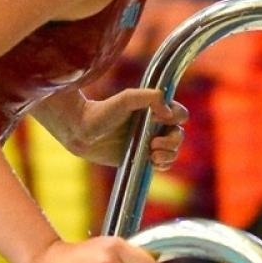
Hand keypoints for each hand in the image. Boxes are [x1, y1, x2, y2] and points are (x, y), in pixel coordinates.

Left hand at [73, 88, 187, 168]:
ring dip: (168, 155)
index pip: (179, 114)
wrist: (82, 133)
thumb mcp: (126, 99)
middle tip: (154, 144)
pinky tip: (151, 162)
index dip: (176, 118)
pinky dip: (163, 165)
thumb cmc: (102, 112)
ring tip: (152, 155)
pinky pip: (163, 164)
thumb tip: (168, 113)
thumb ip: (148, 97)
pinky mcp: (141, 158)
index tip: (161, 120)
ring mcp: (149, 143)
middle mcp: (154, 126)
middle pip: (179, 135)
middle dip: (172, 142)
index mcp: (154, 110)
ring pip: (173, 151)